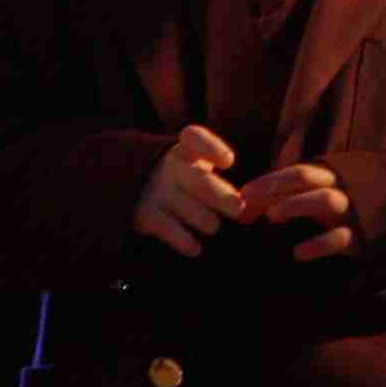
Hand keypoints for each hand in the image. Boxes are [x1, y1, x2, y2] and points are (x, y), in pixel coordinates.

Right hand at [131, 125, 241, 253]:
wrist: (138, 193)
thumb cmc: (185, 180)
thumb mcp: (198, 167)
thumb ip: (222, 180)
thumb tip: (247, 206)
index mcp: (187, 150)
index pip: (194, 138)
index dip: (211, 148)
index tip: (228, 162)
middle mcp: (170, 166)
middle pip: (200, 181)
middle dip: (222, 198)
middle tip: (238, 209)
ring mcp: (155, 189)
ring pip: (190, 208)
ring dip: (206, 221)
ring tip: (212, 226)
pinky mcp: (144, 214)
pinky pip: (169, 229)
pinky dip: (184, 241)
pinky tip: (195, 248)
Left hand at [238, 162, 358, 259]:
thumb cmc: (348, 199)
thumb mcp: (324, 190)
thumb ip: (287, 194)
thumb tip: (244, 207)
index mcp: (330, 176)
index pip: (296, 172)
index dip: (268, 181)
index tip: (242, 193)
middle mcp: (339, 188)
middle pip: (307, 178)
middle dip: (275, 187)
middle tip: (247, 200)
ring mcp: (350, 210)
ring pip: (325, 200)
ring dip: (296, 204)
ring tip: (272, 217)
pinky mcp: (359, 234)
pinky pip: (339, 237)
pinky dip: (318, 244)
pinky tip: (298, 253)